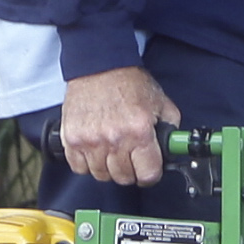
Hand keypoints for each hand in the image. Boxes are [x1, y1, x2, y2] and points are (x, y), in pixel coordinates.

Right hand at [60, 65, 180, 188]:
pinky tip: (95, 149)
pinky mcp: (71, 139)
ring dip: (109, 167)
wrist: (99, 65)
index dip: (151, 174)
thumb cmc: (129, 83)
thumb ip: (169, 129)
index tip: (149, 169)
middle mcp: (114, 139)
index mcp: (139, 131)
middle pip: (124, 178)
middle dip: (131, 171)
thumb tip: (172, 149)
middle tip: (131, 157)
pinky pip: (79, 168)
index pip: (148, 175)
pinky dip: (87, 163)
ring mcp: (90, 141)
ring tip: (112, 150)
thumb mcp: (161, 103)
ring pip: (101, 175)